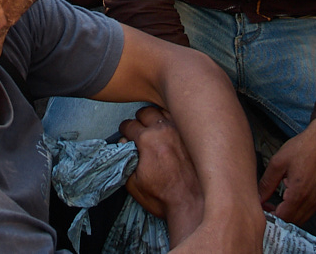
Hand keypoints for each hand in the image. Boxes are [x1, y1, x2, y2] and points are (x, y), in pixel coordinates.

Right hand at [122, 106, 205, 240]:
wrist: (191, 205)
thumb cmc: (164, 197)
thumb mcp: (133, 183)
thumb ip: (124, 160)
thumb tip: (125, 144)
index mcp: (147, 140)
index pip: (128, 125)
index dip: (124, 131)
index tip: (125, 135)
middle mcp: (164, 130)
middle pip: (144, 112)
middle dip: (138, 121)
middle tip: (138, 131)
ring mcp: (179, 131)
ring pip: (162, 111)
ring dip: (155, 118)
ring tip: (153, 128)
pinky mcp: (190, 136)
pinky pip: (177, 119)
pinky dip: (170, 121)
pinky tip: (168, 131)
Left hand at [258, 118, 315, 223]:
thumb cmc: (301, 148)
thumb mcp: (277, 163)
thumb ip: (267, 183)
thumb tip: (258, 198)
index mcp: (299, 193)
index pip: (283, 217)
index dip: (270, 215)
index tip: (262, 207)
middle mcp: (311, 200)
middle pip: (293, 221)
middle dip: (279, 217)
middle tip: (267, 205)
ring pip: (302, 218)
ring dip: (289, 215)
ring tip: (277, 202)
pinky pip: (309, 211)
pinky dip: (298, 210)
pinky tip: (289, 197)